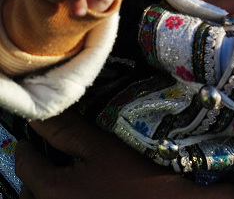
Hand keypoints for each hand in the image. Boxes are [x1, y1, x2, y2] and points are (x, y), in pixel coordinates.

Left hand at [15, 111, 233, 198]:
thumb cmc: (137, 176)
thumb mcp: (102, 147)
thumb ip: (66, 131)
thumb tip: (40, 115)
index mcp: (51, 190)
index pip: (25, 163)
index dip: (28, 145)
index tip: (33, 134)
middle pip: (28, 189)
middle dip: (35, 171)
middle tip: (49, 153)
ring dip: (43, 189)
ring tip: (63, 173)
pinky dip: (59, 198)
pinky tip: (78, 190)